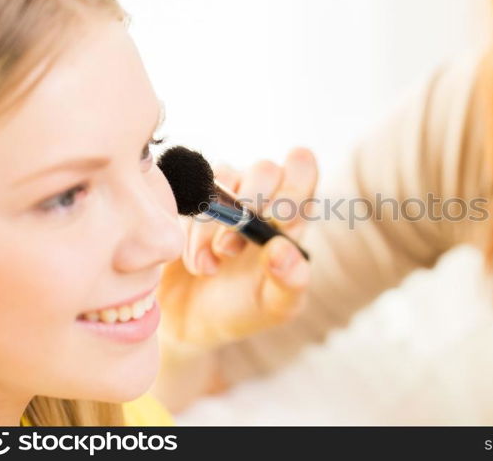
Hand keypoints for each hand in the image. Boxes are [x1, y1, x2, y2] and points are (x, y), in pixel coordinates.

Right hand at [155, 147, 317, 351]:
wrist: (193, 324)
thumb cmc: (247, 309)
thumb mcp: (277, 306)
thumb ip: (290, 281)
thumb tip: (280, 248)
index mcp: (292, 214)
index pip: (303, 169)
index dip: (293, 184)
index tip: (277, 219)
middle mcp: (262, 197)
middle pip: (264, 169)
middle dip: (249, 207)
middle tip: (232, 250)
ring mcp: (224, 196)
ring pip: (222, 182)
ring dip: (213, 227)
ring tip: (209, 269)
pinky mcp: (190, 204)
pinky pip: (189, 200)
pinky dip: (190, 235)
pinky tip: (196, 265)